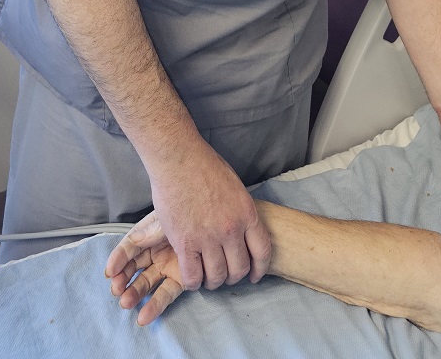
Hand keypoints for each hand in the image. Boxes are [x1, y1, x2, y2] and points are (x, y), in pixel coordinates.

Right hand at [106, 212, 184, 324]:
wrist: (212, 222)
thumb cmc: (187, 215)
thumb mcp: (168, 220)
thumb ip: (153, 231)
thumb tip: (133, 240)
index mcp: (148, 235)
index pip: (130, 247)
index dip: (119, 258)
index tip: (110, 271)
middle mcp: (153, 252)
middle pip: (134, 267)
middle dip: (123, 278)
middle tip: (117, 289)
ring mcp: (165, 267)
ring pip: (146, 283)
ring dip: (135, 293)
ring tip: (126, 303)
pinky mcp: (178, 281)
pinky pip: (165, 294)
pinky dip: (155, 306)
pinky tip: (144, 316)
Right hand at [141, 141, 270, 291]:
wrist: (178, 158)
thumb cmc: (204, 165)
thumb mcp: (235, 186)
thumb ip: (240, 211)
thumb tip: (241, 229)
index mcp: (247, 213)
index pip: (262, 252)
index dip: (259, 269)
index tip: (254, 276)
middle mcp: (231, 229)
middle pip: (239, 269)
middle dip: (233, 277)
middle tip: (225, 275)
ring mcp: (208, 238)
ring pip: (217, 276)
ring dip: (213, 282)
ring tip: (207, 278)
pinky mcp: (185, 243)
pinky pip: (192, 276)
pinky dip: (193, 282)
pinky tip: (192, 277)